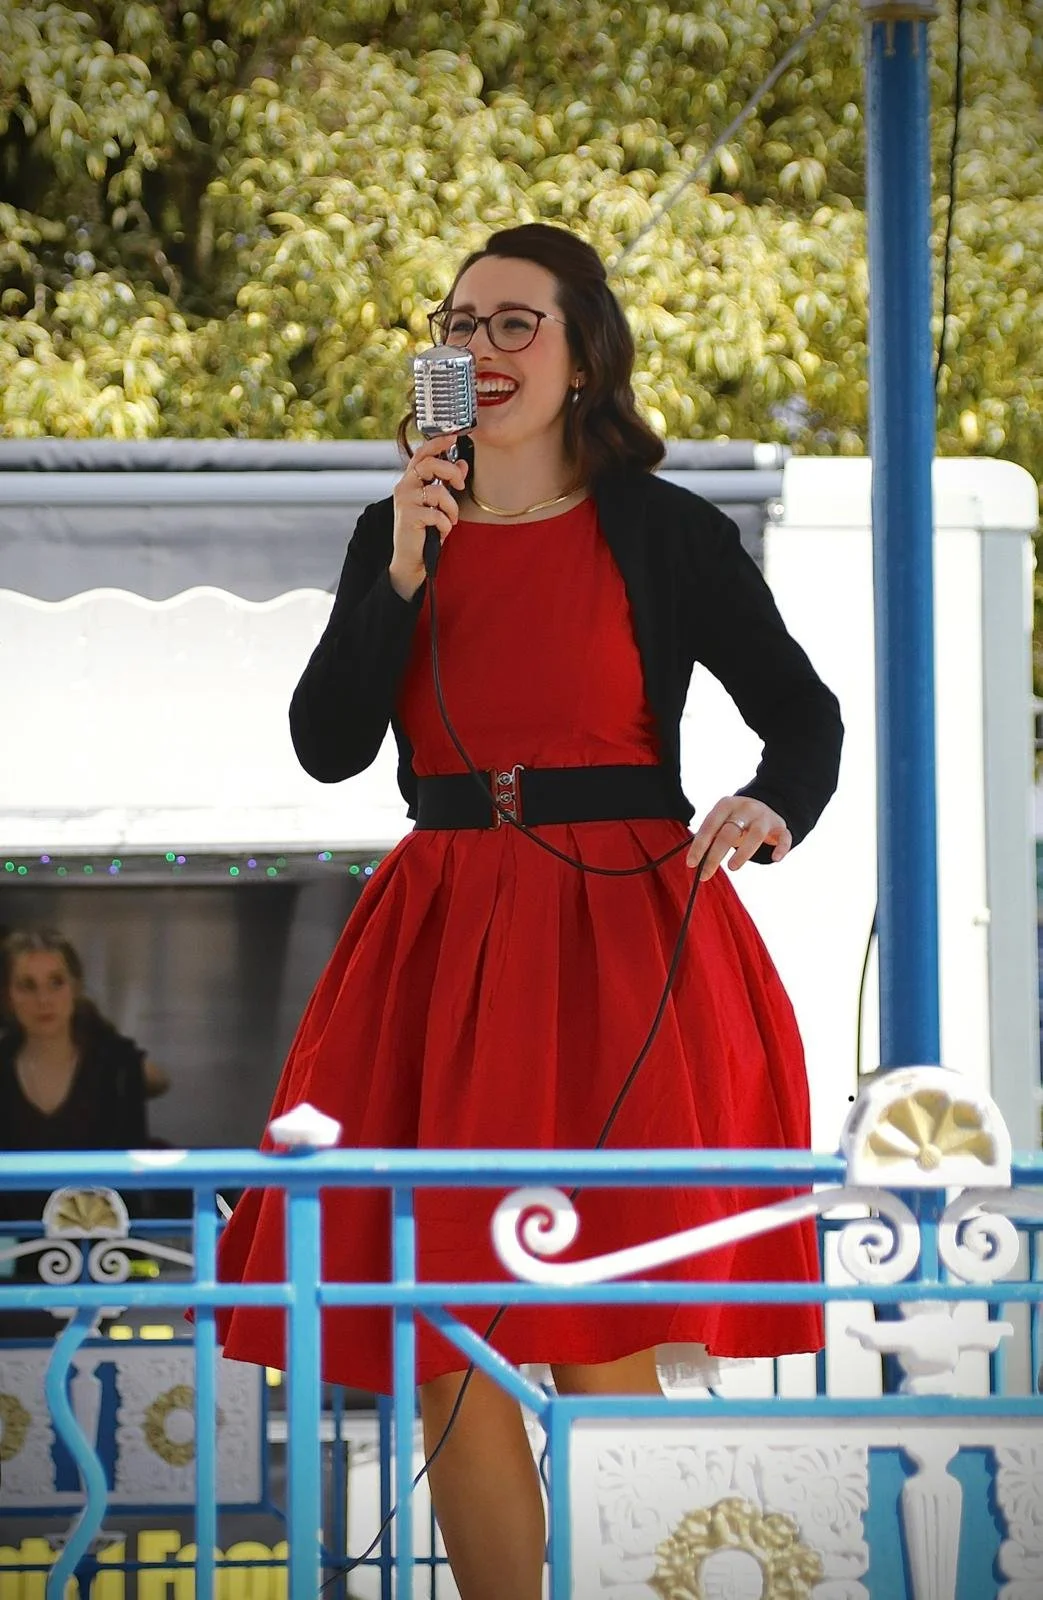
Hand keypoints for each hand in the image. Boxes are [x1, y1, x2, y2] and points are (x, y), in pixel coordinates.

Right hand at [389, 433, 468, 598]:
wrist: (411, 558)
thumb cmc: (424, 530)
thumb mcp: (438, 504)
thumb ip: (448, 482)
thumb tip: (462, 463)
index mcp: (411, 480)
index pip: (422, 453)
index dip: (437, 443)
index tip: (454, 436)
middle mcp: (404, 487)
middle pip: (430, 464)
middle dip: (451, 473)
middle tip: (461, 486)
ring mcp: (405, 501)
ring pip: (438, 492)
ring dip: (451, 508)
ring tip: (449, 520)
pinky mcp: (409, 517)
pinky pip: (438, 514)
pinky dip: (445, 524)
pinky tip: (441, 532)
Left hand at [685, 796, 791, 878]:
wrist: (764, 806)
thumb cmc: (736, 821)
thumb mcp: (722, 822)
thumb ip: (710, 837)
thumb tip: (694, 862)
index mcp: (726, 804)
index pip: (710, 825)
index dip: (700, 845)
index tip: (691, 864)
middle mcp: (746, 808)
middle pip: (730, 832)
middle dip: (715, 855)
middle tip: (705, 874)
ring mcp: (765, 816)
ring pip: (756, 834)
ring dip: (743, 852)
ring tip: (732, 868)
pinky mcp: (781, 827)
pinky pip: (784, 837)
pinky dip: (781, 848)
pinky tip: (775, 859)